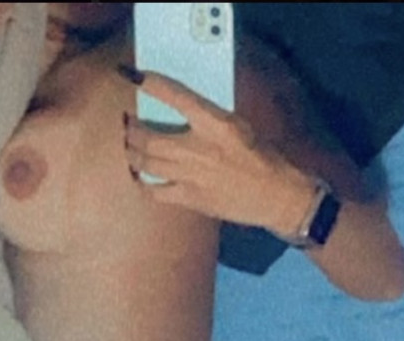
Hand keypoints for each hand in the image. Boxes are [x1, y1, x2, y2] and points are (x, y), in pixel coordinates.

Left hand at [121, 70, 317, 239]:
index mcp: (216, 124)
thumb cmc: (259, 157)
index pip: (176, 97)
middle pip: (150, 138)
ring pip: (147, 164)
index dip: (152, 85)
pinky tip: (140, 176)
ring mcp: (193, 177)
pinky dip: (143, 183)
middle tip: (128, 123)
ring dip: (132, 154)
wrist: (275, 195)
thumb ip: (207, 118)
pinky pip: (156, 192)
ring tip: (130, 147)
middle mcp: (200, 150)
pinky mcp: (192, 199)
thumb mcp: (237, 126)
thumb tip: (176, 113)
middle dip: (133, 130)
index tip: (136, 78)